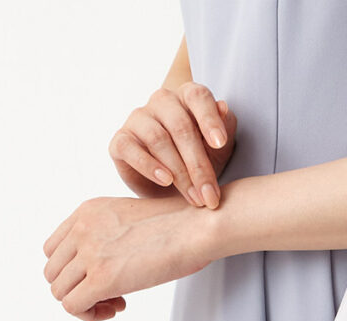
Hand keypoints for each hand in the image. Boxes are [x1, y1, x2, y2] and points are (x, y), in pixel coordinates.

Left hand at [42, 192, 215, 320]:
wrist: (197, 227)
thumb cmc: (180, 225)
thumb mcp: (132, 219)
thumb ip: (111, 235)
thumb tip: (112, 263)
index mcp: (87, 212)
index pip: (55, 249)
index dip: (75, 270)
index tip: (103, 275)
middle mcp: (81, 230)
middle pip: (54, 272)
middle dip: (79, 287)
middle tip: (112, 293)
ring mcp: (90, 254)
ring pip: (59, 291)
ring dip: (85, 303)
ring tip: (115, 302)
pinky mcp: (102, 279)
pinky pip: (73, 307)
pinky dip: (89, 315)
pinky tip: (115, 309)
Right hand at [108, 83, 236, 209]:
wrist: (169, 186)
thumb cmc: (199, 160)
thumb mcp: (219, 148)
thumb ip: (225, 126)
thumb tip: (223, 107)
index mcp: (187, 97)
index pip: (198, 97)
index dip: (209, 119)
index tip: (220, 144)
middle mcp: (162, 102)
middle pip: (180, 127)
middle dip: (198, 165)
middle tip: (210, 194)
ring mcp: (138, 119)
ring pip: (158, 139)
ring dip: (180, 173)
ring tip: (194, 198)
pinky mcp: (121, 141)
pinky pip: (130, 149)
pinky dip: (148, 166)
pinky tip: (165, 180)